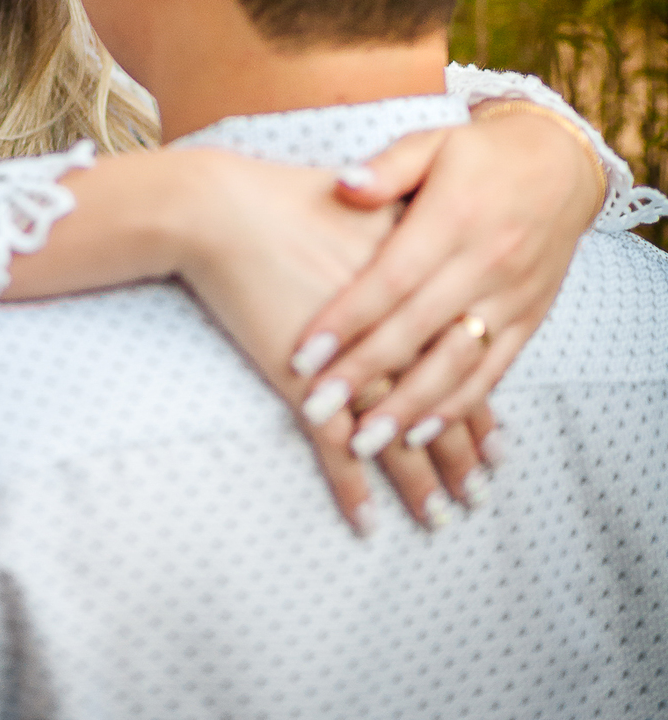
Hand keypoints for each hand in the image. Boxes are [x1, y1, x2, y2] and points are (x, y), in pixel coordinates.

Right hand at [173, 150, 495, 534]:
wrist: (220, 211)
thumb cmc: (287, 197)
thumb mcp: (370, 198)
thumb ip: (414, 228)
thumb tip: (443, 243)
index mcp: (417, 289)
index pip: (462, 362)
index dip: (481, 408)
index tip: (499, 447)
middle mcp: (393, 334)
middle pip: (439, 406)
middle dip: (461, 456)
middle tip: (479, 494)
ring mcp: (348, 364)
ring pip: (396, 436)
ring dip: (418, 482)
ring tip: (438, 516)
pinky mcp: (303, 384)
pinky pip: (333, 449)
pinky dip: (351, 488)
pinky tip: (366, 522)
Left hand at [288, 108, 600, 456]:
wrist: (560, 164)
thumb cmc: (479, 155)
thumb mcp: (432, 143)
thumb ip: (388, 169)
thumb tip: (343, 186)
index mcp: (452, 218)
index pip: (390, 280)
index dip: (346, 320)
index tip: (303, 356)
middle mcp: (484, 263)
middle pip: (416, 331)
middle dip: (364, 376)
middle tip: (317, 410)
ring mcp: (510, 296)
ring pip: (456, 363)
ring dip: (409, 408)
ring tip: (364, 440)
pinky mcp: (529, 318)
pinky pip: (494, 371)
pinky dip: (458, 407)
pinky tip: (422, 432)